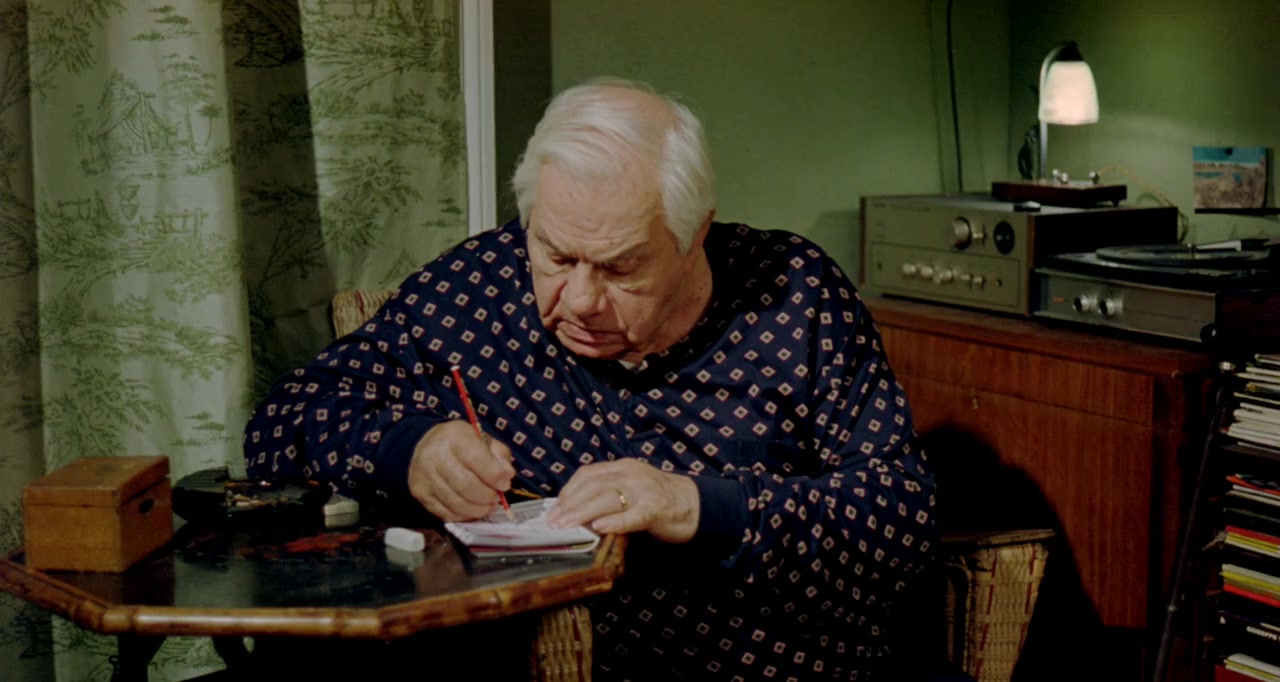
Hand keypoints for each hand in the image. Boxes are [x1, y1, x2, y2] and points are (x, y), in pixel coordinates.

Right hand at [407, 420, 513, 520]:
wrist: (425, 447)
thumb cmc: (460, 444)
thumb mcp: (482, 439)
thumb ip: (499, 454)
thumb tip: (507, 475)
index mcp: (454, 436)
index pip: (477, 459)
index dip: (495, 476)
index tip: (505, 484)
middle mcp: (435, 455)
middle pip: (466, 485)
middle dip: (487, 496)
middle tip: (496, 498)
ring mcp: (424, 476)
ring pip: (456, 502)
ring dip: (477, 509)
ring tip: (487, 506)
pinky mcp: (420, 493)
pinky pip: (445, 513)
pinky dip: (463, 516)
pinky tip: (471, 510)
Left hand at [546, 459, 698, 542]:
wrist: (696, 505)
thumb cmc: (660, 499)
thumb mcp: (632, 487)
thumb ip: (609, 492)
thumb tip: (576, 509)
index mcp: (624, 467)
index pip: (589, 474)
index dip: (569, 490)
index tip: (555, 506)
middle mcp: (632, 474)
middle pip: (594, 486)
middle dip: (570, 504)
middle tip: (554, 521)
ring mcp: (644, 491)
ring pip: (607, 498)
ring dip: (582, 513)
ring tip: (567, 525)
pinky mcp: (656, 510)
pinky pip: (631, 516)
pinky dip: (614, 521)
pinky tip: (599, 528)